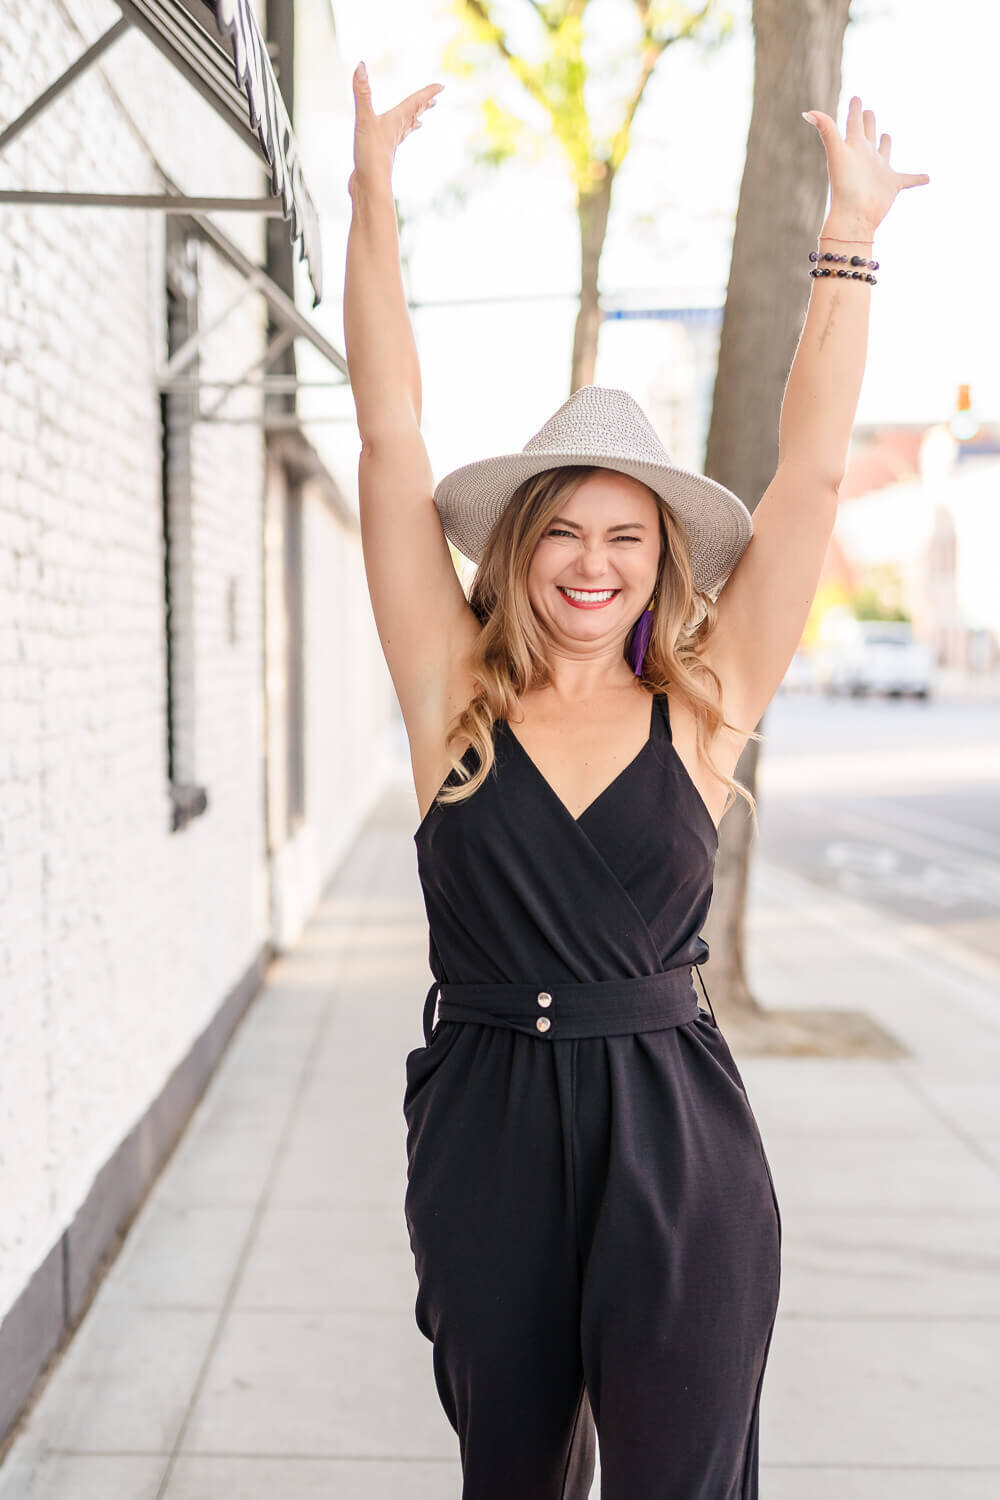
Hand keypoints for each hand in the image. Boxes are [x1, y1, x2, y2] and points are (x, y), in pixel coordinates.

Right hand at [350, 61, 443, 187]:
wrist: (368, 186)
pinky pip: (393, 141)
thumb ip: (362, 93)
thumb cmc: (371, 155)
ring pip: (405, 130)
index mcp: (396, 121)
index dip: (428, 93)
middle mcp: (396, 132)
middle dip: (423, 107)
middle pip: (413, 116)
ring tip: (420, 121)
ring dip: (413, 122)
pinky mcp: (382, 156)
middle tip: (435, 101)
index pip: (415, 103)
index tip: (442, 86)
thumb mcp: (365, 120)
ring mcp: (390, 145)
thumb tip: (361, 66)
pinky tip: (393, 140)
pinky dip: (397, 136)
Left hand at [803, 95, 929, 234]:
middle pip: (868, 134)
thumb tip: (807, 112)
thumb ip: (827, 130)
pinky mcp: (892, 184)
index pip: (854, 123)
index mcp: (854, 147)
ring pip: (884, 152)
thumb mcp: (837, 152)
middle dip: (868, 121)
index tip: (856, 98)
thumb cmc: (845, 185)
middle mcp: (866, 157)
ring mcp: (879, 171)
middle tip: (868, 110)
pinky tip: (927, 178)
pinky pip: (909, 179)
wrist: (854, 215)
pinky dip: (918, 178)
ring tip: (887, 136)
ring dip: (886, 144)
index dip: (855, 109)